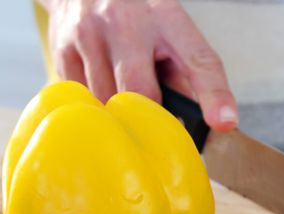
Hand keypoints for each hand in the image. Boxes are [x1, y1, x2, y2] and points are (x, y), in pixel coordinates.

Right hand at [42, 0, 237, 130]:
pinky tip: (101, 86)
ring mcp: (89, 35)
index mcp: (167, 18)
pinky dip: (95, 106)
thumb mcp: (171, 31)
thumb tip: (201, 126)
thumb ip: (186, 74)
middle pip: (141, 91)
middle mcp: (125, 23)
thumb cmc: (139, 16)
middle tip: (155, 123)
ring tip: (123, 91)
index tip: (223, 122)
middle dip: (149, 115)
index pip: (198, 59)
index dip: (213, 94)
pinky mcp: (61, 50)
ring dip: (119, 112)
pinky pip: (82, 99)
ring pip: (107, 101)